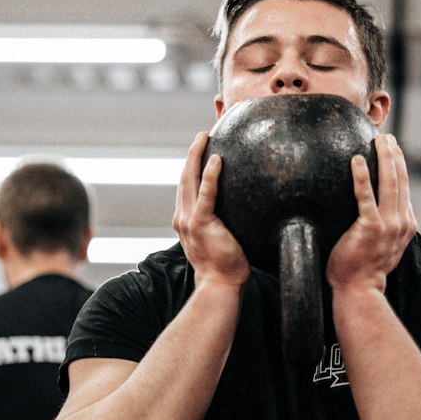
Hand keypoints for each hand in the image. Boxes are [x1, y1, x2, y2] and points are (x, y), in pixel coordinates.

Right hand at [173, 133, 248, 289]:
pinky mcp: (200, 223)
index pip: (186, 187)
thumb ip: (220, 224)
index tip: (200, 150)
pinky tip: (217, 159)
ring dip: (196, 155)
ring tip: (204, 137)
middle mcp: (181, 217)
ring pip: (189, 179)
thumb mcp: (218, 240)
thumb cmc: (225, 266)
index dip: (191, 166)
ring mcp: (188, 220)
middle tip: (202, 135)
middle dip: (191, 153)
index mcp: (184, 220)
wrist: (220, 284)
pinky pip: (205, 194)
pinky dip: (209, 175)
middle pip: (183, 177)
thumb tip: (239, 211)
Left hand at [326, 134, 416, 295]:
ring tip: (379, 140)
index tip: (393, 148)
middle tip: (387, 137)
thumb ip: (384, 227)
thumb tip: (374, 210)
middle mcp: (402, 222)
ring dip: (385, 158)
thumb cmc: (364, 269)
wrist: (359, 290)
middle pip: (401, 180)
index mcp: (407, 224)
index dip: (400, 165)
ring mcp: (388, 225)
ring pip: (389, 183)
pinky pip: (365, 197)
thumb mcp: (383, 245)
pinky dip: (362, 176)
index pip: (405, 188)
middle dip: (395, 155)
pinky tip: (356, 160)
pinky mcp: (370, 228)